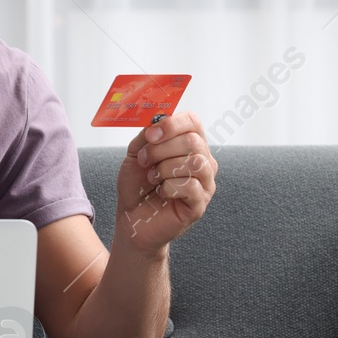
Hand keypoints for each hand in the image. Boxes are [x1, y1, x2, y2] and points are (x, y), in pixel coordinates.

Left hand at [115, 111, 216, 253]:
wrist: (131, 217)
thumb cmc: (137, 185)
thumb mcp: (136, 153)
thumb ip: (147, 135)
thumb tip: (157, 120)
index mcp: (189, 144)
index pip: (193, 121)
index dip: (172, 124)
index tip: (150, 135)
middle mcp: (203, 160)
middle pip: (193, 141)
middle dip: (161, 149)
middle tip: (144, 160)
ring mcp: (205, 183)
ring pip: (196, 163)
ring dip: (165, 168)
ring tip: (152, 178)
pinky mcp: (200, 204)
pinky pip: (191, 186)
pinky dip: (169, 187)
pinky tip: (161, 192)